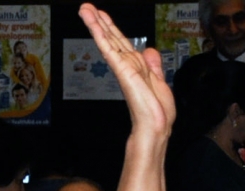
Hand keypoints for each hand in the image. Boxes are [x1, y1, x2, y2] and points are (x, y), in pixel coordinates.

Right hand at [79, 4, 174, 141]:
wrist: (156, 125)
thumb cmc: (158, 111)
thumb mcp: (159, 81)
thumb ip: (153, 64)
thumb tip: (149, 50)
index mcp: (136, 67)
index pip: (122, 43)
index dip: (112, 28)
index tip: (103, 16)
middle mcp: (127, 65)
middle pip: (112, 37)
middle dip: (100, 22)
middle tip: (86, 7)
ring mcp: (123, 66)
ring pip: (108, 40)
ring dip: (96, 23)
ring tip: (84, 9)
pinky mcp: (120, 69)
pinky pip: (108, 48)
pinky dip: (100, 35)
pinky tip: (93, 23)